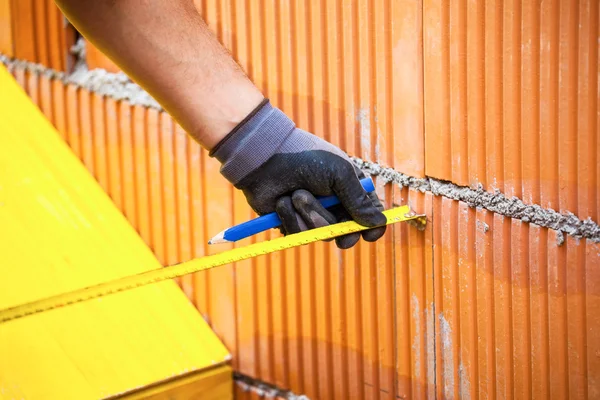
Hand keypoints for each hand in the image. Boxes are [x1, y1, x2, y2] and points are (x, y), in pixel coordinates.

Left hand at [210, 99, 386, 248]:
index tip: (370, 236)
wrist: (264, 157)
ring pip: (321, 234)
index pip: (370, 214)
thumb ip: (359, 200)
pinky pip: (298, 234)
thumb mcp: (340, 173)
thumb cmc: (306, 158)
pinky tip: (283, 201)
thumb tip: (379, 223)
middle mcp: (333, 205)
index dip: (373, 228)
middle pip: (347, 232)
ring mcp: (311, 215)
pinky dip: (291, 217)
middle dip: (339, 230)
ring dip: (309, 215)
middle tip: (342, 237)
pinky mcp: (291, 222)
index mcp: (350, 189)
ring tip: (297, 194)